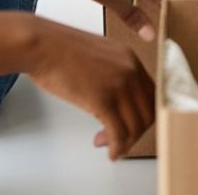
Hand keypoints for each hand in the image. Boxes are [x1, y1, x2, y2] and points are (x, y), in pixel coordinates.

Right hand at [26, 18, 155, 159]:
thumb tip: (117, 97)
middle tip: (119, 139)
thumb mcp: (100, 55)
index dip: (142, 115)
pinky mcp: (103, 99)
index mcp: (131, 58)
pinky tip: (108, 151)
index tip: (131, 124)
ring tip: (106, 143)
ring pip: (136, 126)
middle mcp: (131, 70)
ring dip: (124, 142)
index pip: (152, 94)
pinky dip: (116, 148)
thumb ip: (114, 72)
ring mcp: (119, 84)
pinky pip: (119, 133)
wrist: (45, 46)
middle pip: (148, 112)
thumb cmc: (62, 51)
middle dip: (135, 132)